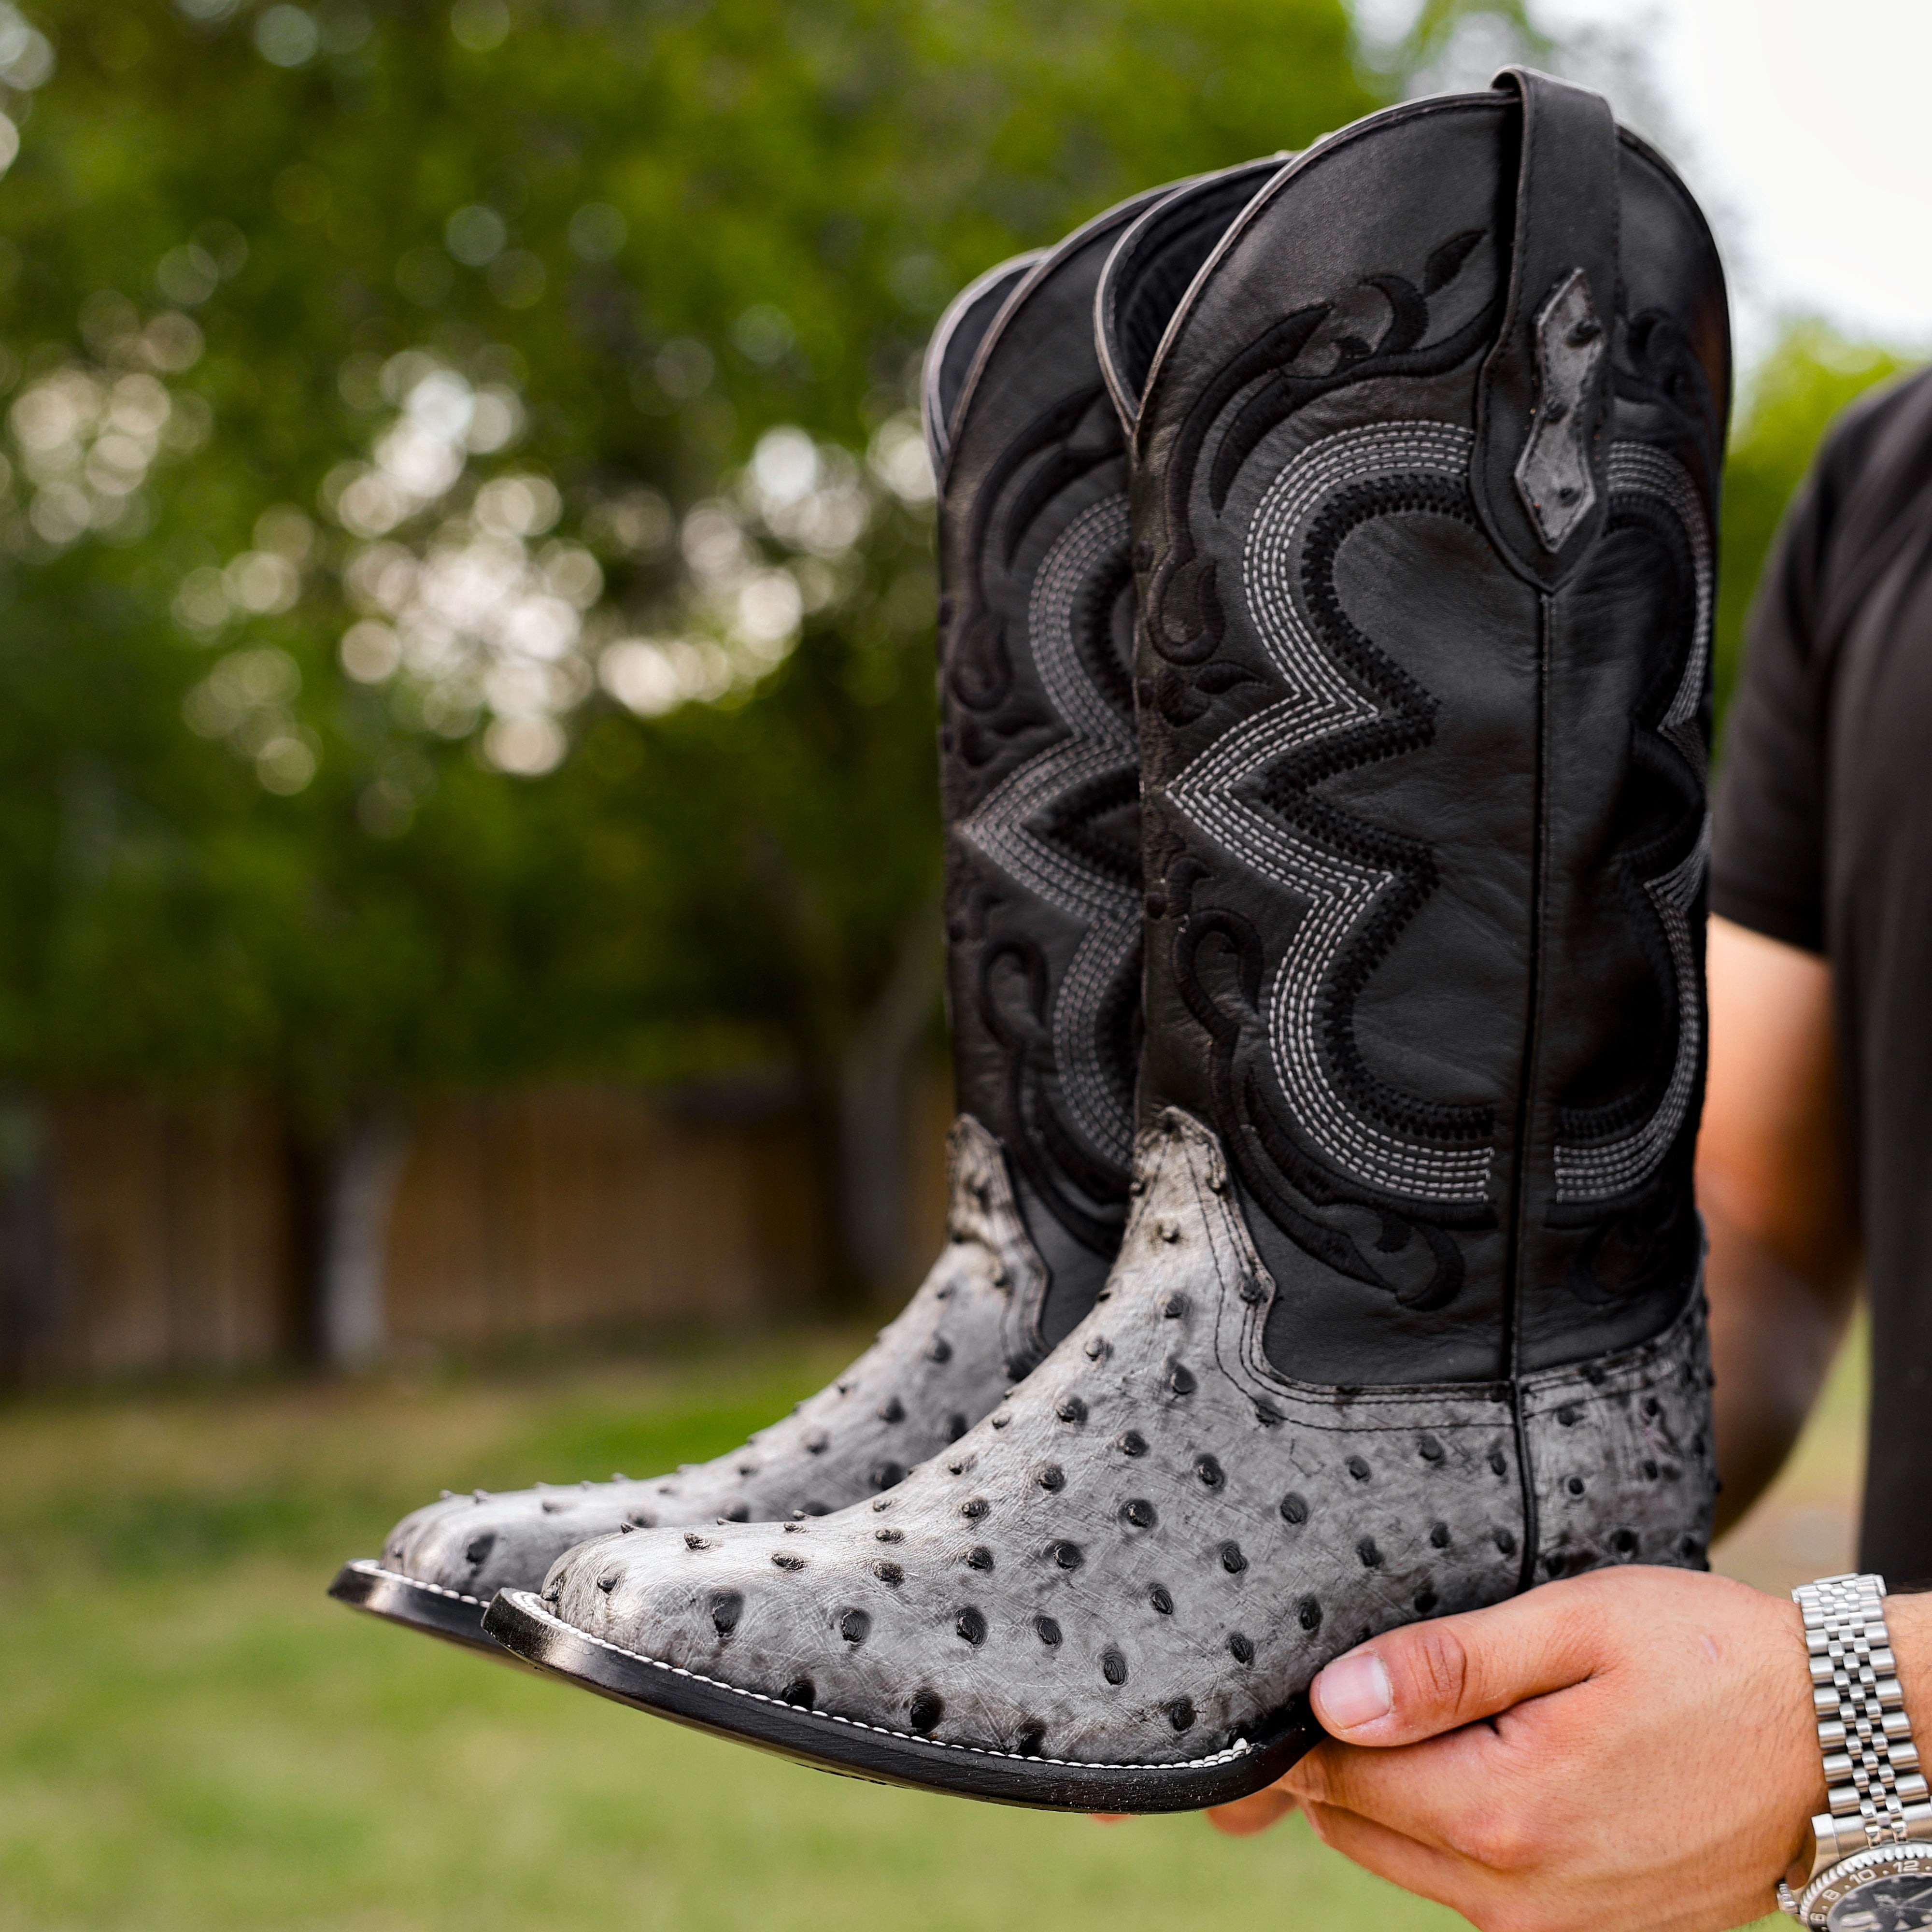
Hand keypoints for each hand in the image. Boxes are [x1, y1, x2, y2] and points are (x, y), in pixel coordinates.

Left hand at [1206, 1566, 1884, 1931]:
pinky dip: (1454, 1828)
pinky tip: (1486, 1758)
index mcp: (1503, 1815)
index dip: (1301, 1725)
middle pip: (1360, 1830)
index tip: (1299, 1672)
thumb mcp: (1571, 1628)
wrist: (1837, 1737)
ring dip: (1397, 1794)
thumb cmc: (1704, 1657)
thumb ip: (1445, 1669)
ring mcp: (1559, 1928)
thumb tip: (1329, 1701)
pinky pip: (1475, 1887)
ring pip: (1409, 1863)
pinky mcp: (1591, 1930)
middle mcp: (1521, 1897)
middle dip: (1340, 1762)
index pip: (1335, 1781)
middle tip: (1365, 1680)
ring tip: (1429, 1709)